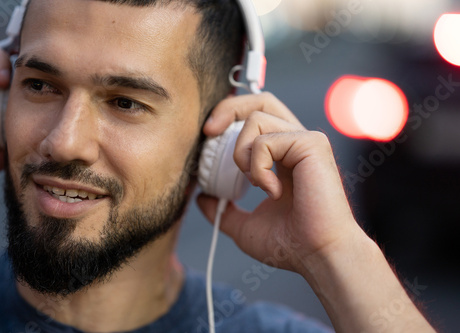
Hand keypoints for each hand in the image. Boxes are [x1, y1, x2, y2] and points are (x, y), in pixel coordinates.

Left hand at [197, 93, 435, 331]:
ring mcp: (305, 140)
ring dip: (241, 152)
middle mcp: (296, 142)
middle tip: (209, 131)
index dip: (229, 118)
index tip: (208, 138)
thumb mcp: (245, 226)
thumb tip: (202, 198)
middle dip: (228, 108)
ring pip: (256, 118)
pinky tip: (272, 191)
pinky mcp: (311, 144)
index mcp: (283, 156)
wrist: (317, 256)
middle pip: (260, 101)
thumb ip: (224, 210)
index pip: (256, 118)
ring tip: (255, 182)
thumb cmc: (291, 245)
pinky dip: (258, 167)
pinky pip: (265, 141)